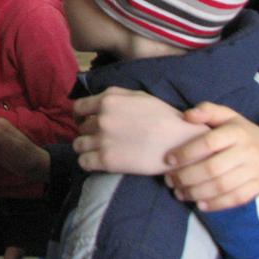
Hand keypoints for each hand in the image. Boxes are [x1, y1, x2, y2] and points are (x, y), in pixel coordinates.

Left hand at [73, 87, 206, 174]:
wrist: (180, 141)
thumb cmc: (163, 117)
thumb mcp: (138, 96)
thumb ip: (115, 96)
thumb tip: (98, 101)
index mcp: (108, 100)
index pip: (78, 107)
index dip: (81, 115)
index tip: (86, 121)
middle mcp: (101, 118)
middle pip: (81, 127)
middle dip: (89, 132)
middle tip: (102, 138)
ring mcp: (102, 140)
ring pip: (78, 145)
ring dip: (86, 148)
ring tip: (99, 150)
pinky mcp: (107, 161)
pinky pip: (83, 162)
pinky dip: (88, 162)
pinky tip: (99, 162)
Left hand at [163, 102, 258, 210]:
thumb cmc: (242, 133)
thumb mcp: (228, 116)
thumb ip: (207, 111)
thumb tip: (187, 115)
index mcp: (237, 132)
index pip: (208, 143)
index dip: (186, 152)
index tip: (168, 159)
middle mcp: (248, 151)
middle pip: (213, 169)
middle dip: (187, 177)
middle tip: (170, 181)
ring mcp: (256, 170)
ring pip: (222, 186)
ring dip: (197, 193)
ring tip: (179, 193)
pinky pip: (236, 199)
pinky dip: (215, 204)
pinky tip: (199, 204)